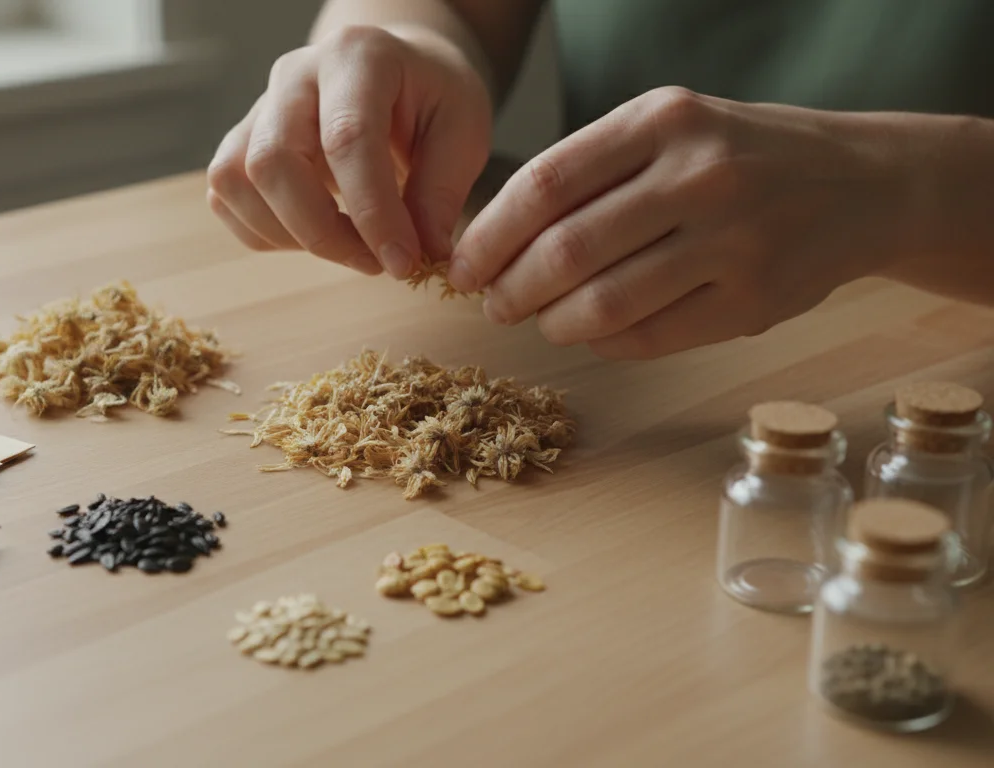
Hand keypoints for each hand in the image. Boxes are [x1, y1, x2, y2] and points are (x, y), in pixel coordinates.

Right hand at [207, 26, 492, 277]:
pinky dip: (268, 234)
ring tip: (350, 247)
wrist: (393, 73)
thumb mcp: (463, 131)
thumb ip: (441, 192)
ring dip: (292, 236)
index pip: (348, 138)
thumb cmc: (429, 98)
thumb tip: (422, 255)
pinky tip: (316, 233)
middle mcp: (295, 76)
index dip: (372, 212)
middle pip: (273, 161)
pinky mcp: (239, 143)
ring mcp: (258, 108)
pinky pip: (228, 200)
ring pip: (238, 182)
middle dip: (322, 232)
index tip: (402, 262)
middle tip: (375, 262)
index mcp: (357, 56)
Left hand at [449, 87, 913, 358]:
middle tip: (494, 304)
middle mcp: (701, 175)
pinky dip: (604, 344)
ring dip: (552, 323)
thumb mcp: (667, 130)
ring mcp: (734, 242)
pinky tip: (593, 332)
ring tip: (541, 320)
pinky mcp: (755, 302)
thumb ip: (588, 171)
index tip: (462, 264)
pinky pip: (649, 338)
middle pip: (564, 251)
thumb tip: (492, 238)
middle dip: (509, 289)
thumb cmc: (736, 156)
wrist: (860, 183)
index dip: (488, 235)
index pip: (544, 184)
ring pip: (603, 305)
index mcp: (663, 121)